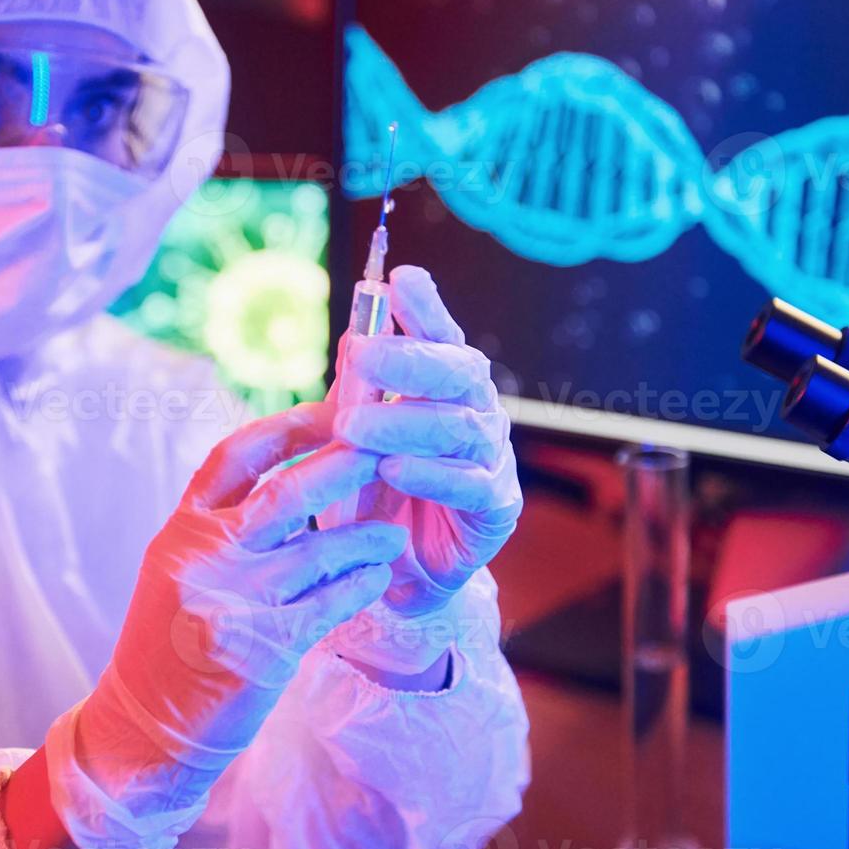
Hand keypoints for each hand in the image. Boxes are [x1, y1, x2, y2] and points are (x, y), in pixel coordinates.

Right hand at [46, 402, 408, 848]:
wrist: (143, 731)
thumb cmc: (169, 646)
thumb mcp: (178, 570)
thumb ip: (221, 525)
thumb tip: (290, 472)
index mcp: (181, 530)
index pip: (236, 457)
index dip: (289, 427)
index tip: (334, 410)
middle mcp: (203, 557)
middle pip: (287, 493)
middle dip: (344, 466)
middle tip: (385, 451)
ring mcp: (232, 602)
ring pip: (320, 550)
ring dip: (366, 537)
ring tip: (391, 534)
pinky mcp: (262, 648)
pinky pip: (330, 605)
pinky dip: (361, 586)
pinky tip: (378, 579)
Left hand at [328, 265, 522, 617]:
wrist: (400, 569)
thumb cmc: (378, 493)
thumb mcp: (357, 436)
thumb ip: (360, 389)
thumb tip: (354, 336)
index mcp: (448, 388)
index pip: (442, 338)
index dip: (426, 308)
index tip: (400, 279)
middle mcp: (478, 413)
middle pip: (460, 373)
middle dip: (410, 359)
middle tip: (360, 353)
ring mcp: (492, 459)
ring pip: (460, 428)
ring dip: (403, 422)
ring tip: (352, 426)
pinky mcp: (496, 507)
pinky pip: (469, 485)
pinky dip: (429, 475)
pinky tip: (392, 469)